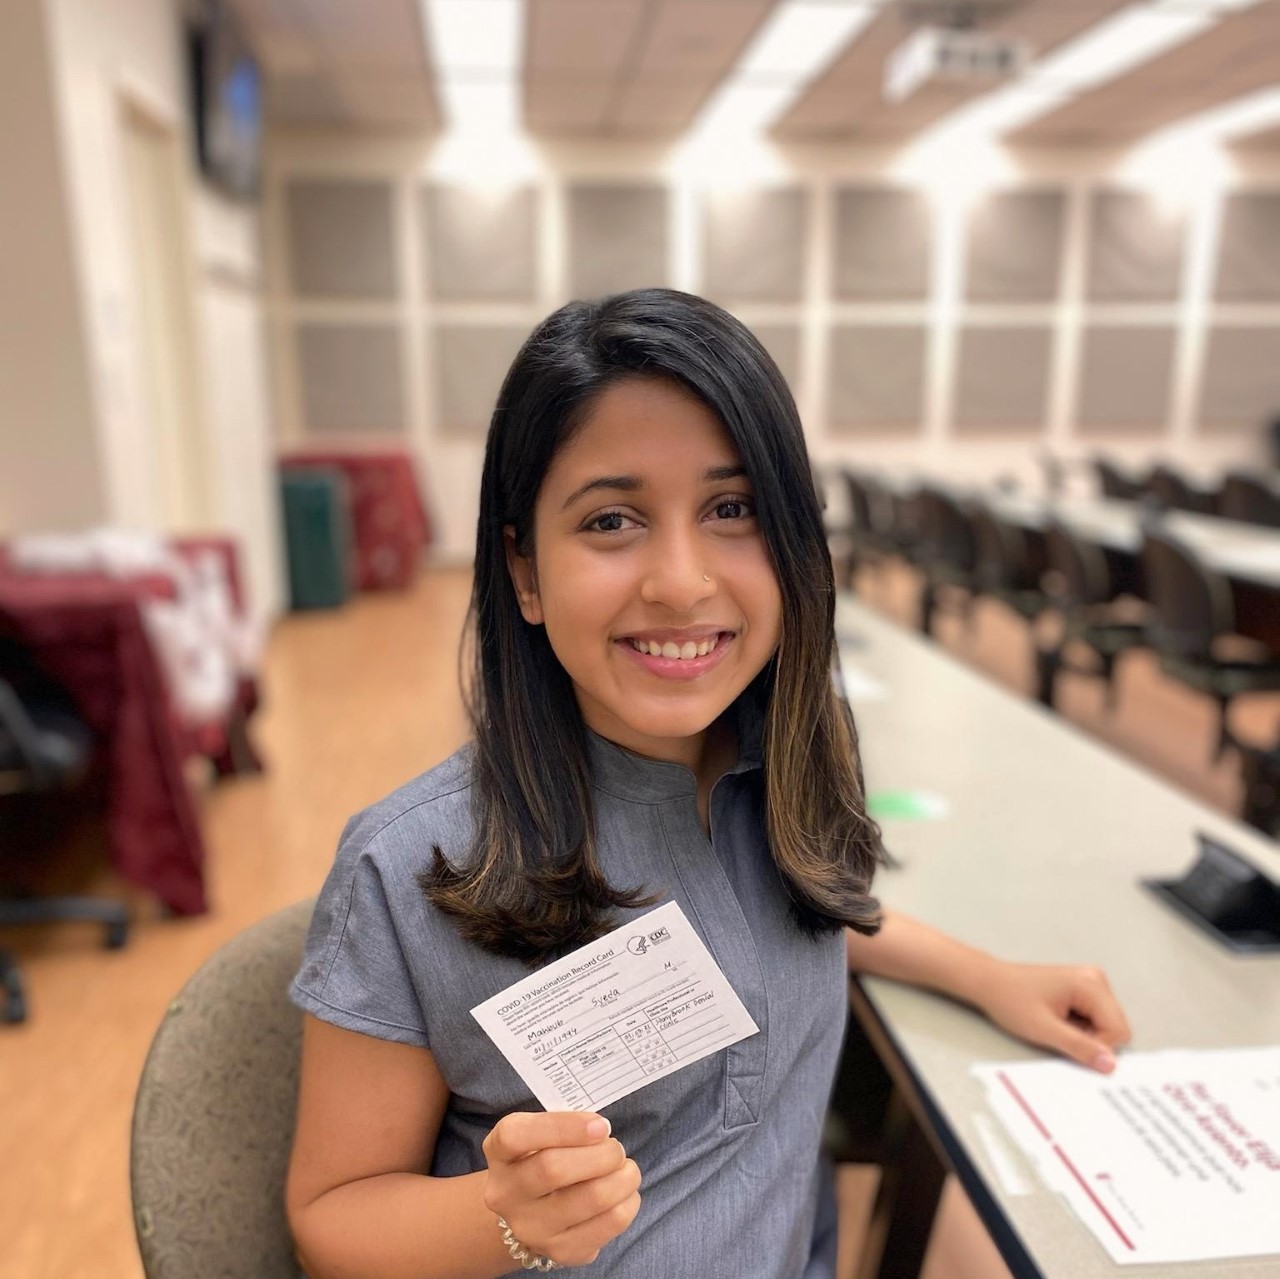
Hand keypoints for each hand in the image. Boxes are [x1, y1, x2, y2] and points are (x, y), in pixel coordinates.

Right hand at [481, 1112, 641, 1268]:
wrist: (526, 1210)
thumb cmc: (540, 1157)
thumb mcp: (538, 1133)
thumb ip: (563, 1126)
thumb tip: (600, 1131)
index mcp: (498, 1152)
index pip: (516, 1135)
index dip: (563, 1127)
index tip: (601, 1125)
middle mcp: (506, 1194)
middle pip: (554, 1169)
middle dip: (601, 1154)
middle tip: (617, 1148)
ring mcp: (531, 1228)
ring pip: (590, 1198)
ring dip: (623, 1178)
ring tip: (627, 1169)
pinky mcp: (560, 1251)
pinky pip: (608, 1225)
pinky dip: (628, 1203)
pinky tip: (625, 1193)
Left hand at [974, 961, 1131, 1072]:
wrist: (990, 983)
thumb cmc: (1011, 1000)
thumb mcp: (1044, 1030)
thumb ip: (1079, 1047)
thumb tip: (1110, 1064)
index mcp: (1090, 984)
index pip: (1119, 1030)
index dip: (1097, 1046)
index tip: (1068, 1043)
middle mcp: (1095, 979)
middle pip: (1115, 1027)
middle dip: (1092, 1039)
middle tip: (1060, 1032)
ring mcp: (1090, 982)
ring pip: (1106, 1025)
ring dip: (1084, 1034)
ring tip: (1056, 1024)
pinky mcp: (1083, 989)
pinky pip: (1095, 1019)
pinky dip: (1079, 1027)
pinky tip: (1057, 1019)